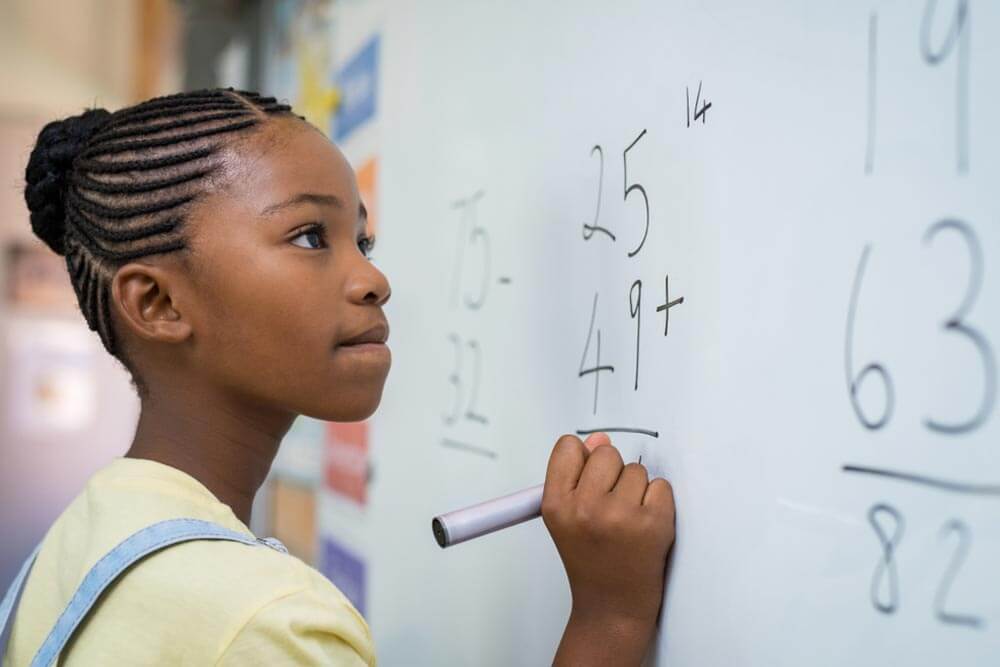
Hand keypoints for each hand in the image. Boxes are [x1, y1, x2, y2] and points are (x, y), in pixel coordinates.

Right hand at [542, 433, 674, 663]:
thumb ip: (577, 476)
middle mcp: (585, 508)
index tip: (589, 477)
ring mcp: (620, 516)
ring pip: (636, 470)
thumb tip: (599, 439)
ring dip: (637, 490)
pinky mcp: (653, 524)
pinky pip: (661, 487)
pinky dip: (658, 503)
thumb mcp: (567, 518)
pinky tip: (645, 526)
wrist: (612, 607)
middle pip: (606, 453)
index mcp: (556, 505)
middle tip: (610, 507)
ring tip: (627, 521)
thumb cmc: (591, 561)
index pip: (568, 447)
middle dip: (612, 474)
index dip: (583, 459)